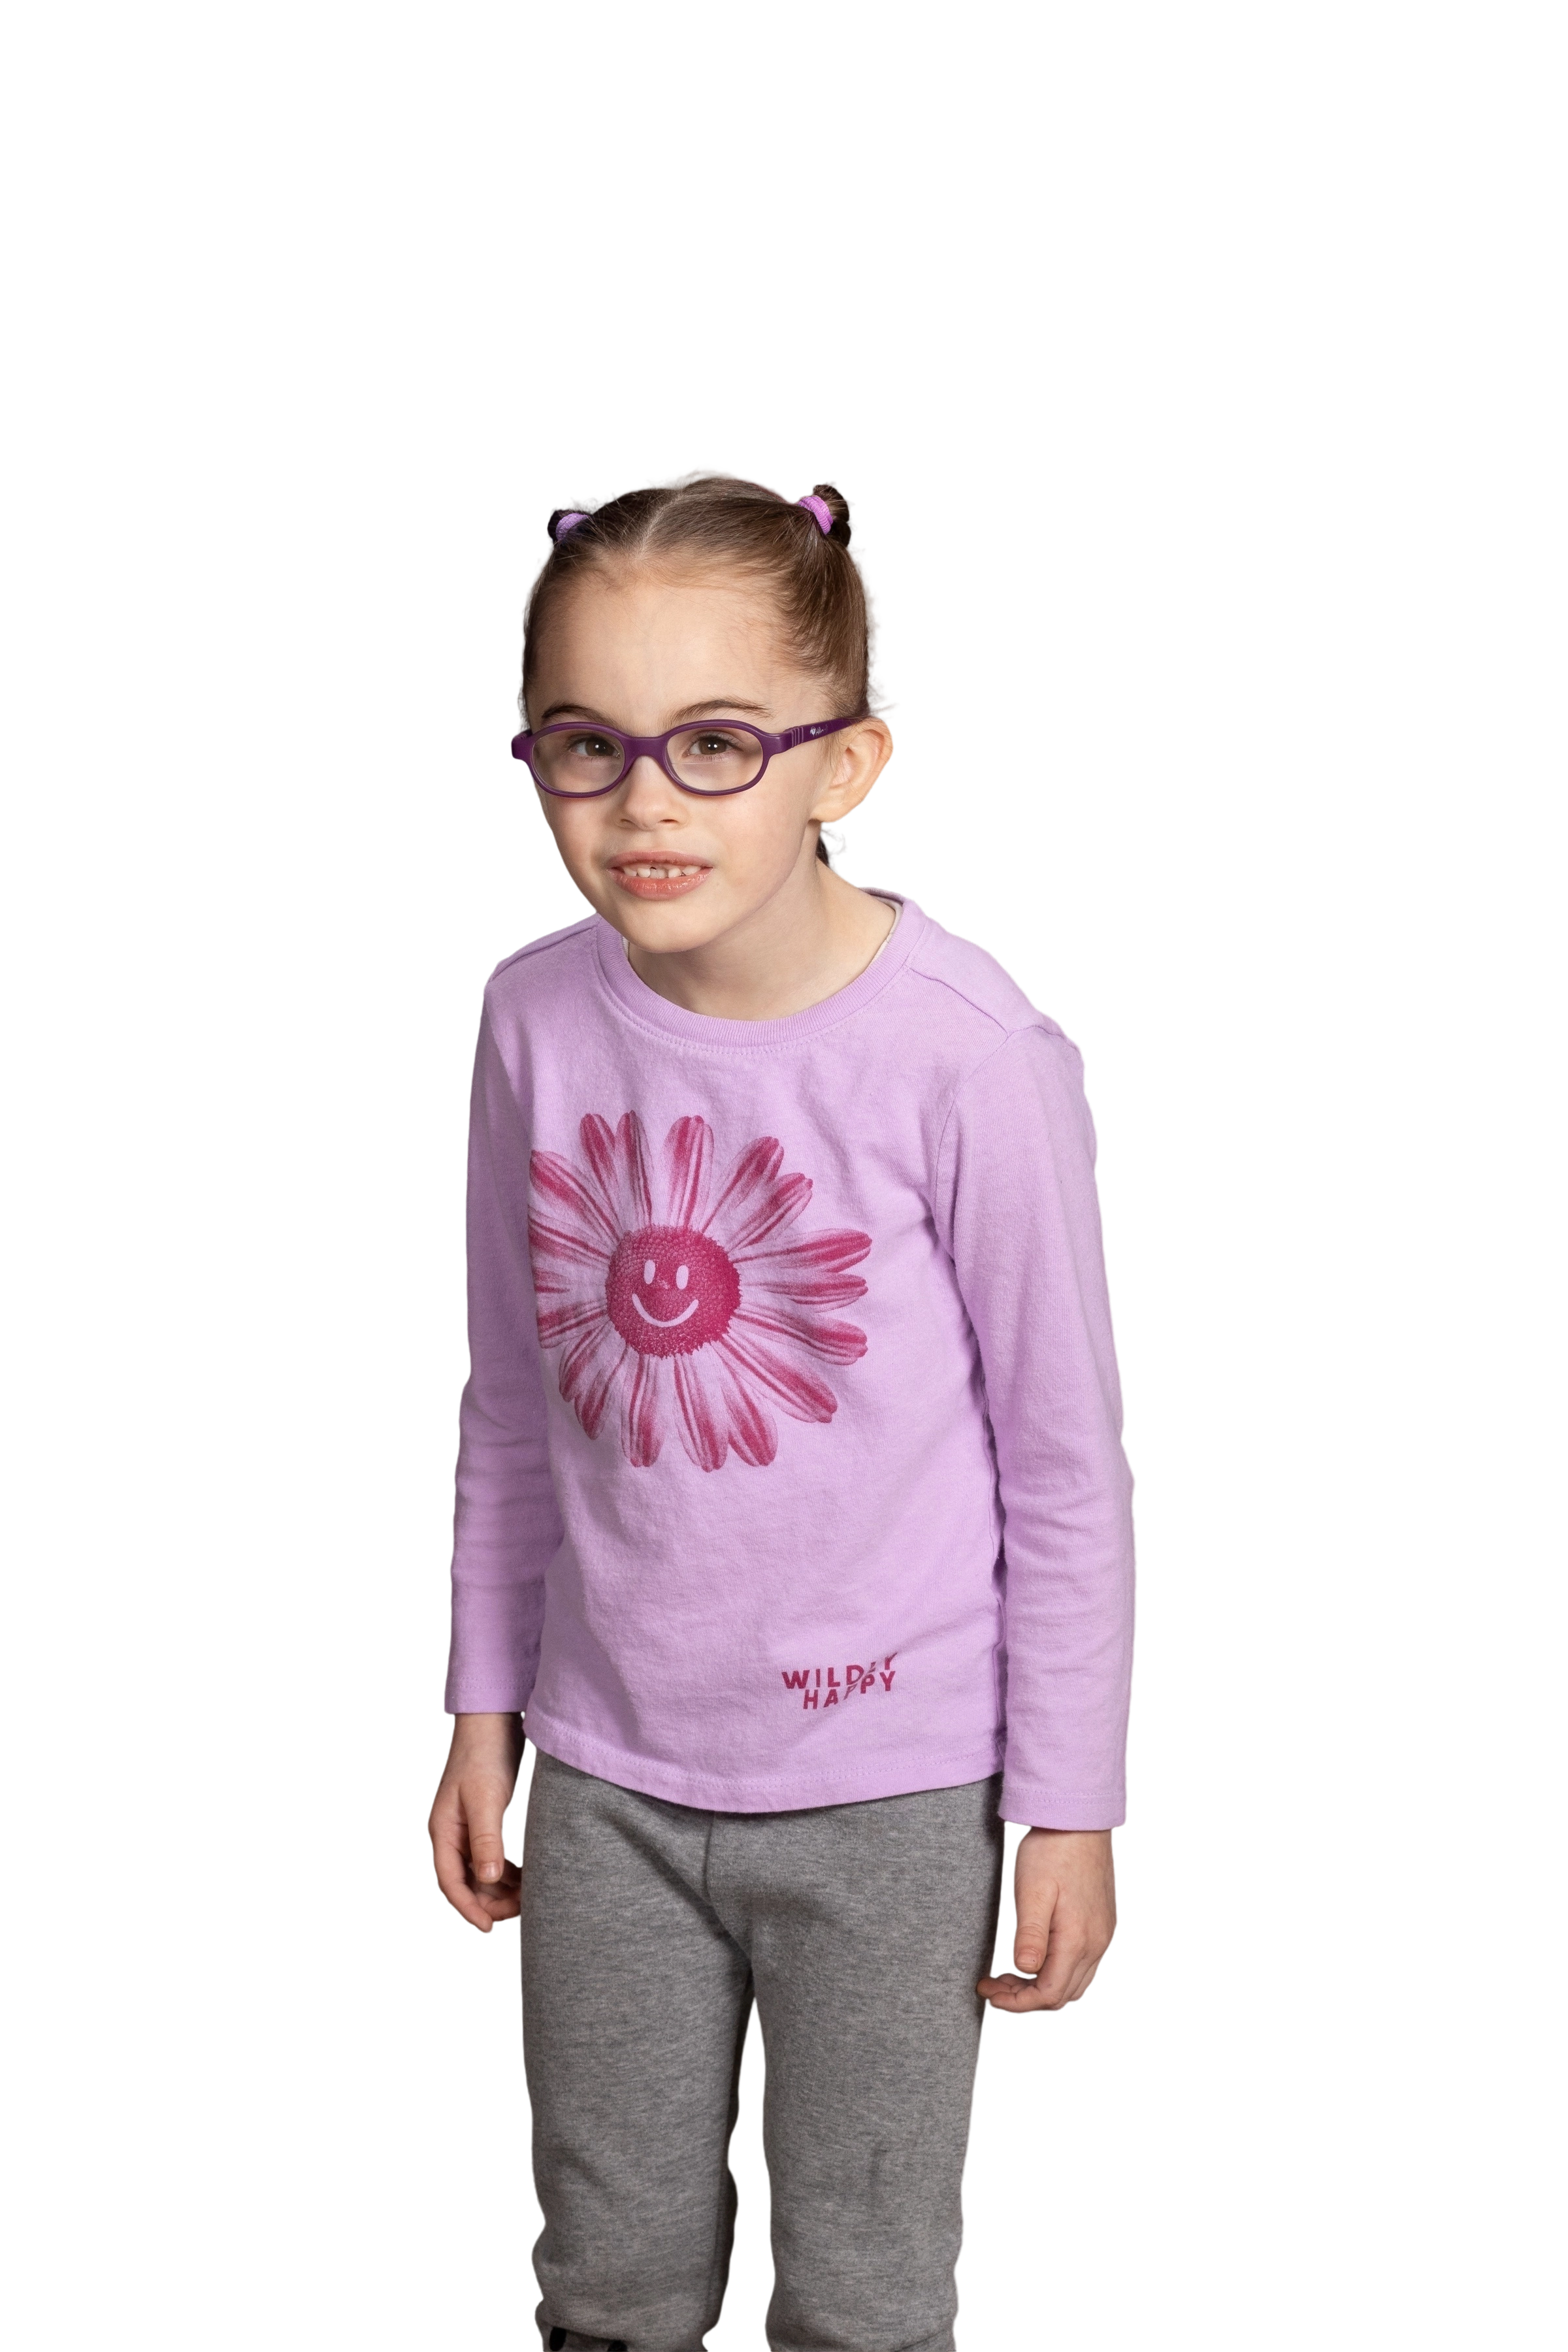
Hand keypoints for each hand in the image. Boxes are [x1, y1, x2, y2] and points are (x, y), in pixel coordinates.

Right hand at [429, 1712, 524, 1933]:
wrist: (493, 1723)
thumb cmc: (484, 1756)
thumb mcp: (484, 1799)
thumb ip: (485, 1839)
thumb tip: (490, 1880)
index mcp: (443, 1833)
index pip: (451, 1883)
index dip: (468, 1910)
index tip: (490, 1929)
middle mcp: (452, 1836)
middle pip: (466, 1883)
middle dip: (489, 1903)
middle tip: (519, 1914)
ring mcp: (468, 1830)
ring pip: (481, 1873)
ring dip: (500, 1890)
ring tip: (527, 1900)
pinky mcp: (486, 1823)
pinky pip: (493, 1858)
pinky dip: (508, 1872)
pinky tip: (526, 1878)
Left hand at [977, 1826, 1120, 2012]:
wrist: (1080, 1820)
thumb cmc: (1052, 1850)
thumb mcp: (1032, 1890)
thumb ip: (1031, 1935)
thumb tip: (1026, 1972)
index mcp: (1078, 1939)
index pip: (1048, 1995)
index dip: (1016, 2003)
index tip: (987, 1992)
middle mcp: (1096, 1944)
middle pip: (1061, 1996)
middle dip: (1024, 1999)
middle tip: (992, 1984)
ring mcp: (1102, 1935)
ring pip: (1073, 1984)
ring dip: (1040, 1987)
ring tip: (1007, 1974)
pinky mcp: (1101, 1925)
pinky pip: (1082, 1966)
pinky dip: (1055, 1972)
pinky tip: (1033, 1957)